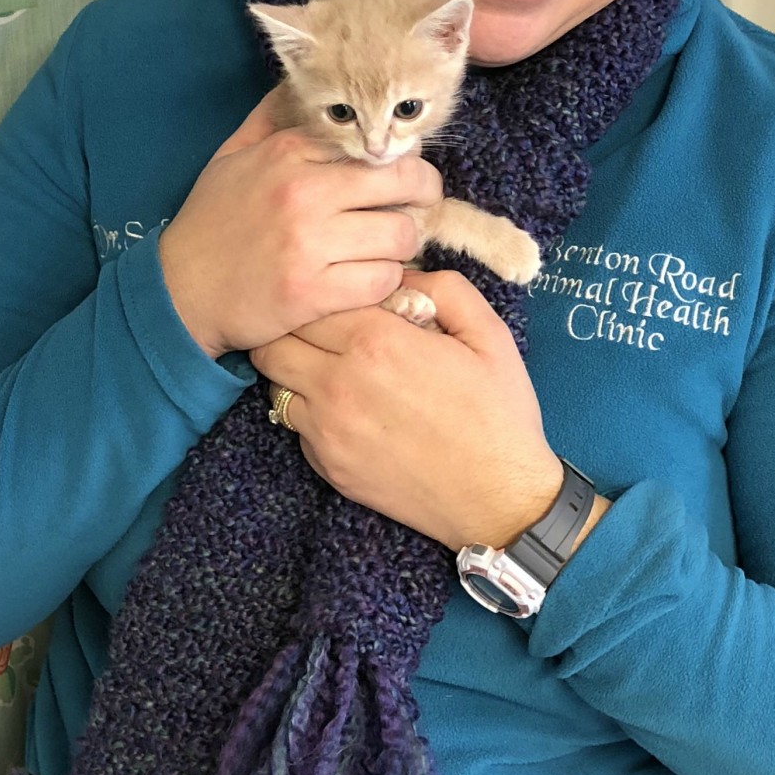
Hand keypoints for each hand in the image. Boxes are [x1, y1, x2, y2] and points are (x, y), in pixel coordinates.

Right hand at [158, 92, 443, 358]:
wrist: (178, 292)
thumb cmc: (211, 222)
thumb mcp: (233, 156)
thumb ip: (271, 117)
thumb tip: (298, 81)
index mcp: (289, 151)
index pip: (375, 141)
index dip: (401, 157)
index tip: (399, 175)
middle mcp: (304, 191)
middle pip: (405, 180)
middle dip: (422, 194)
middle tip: (415, 208)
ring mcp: (310, 243)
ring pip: (402, 234)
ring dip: (401, 245)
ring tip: (384, 248)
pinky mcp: (314, 292)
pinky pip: (384, 280)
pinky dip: (383, 281)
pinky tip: (364, 280)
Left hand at [251, 269, 569, 550]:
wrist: (499, 499)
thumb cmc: (497, 411)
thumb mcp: (487, 332)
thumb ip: (441, 287)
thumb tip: (398, 275)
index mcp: (376, 342)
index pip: (311, 299)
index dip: (324, 294)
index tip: (346, 299)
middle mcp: (339, 384)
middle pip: (276, 340)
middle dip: (295, 327)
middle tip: (326, 329)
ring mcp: (327, 431)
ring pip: (276, 382)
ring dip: (296, 369)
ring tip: (332, 368)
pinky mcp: (327, 467)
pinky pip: (295, 425)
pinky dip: (310, 411)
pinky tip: (349, 410)